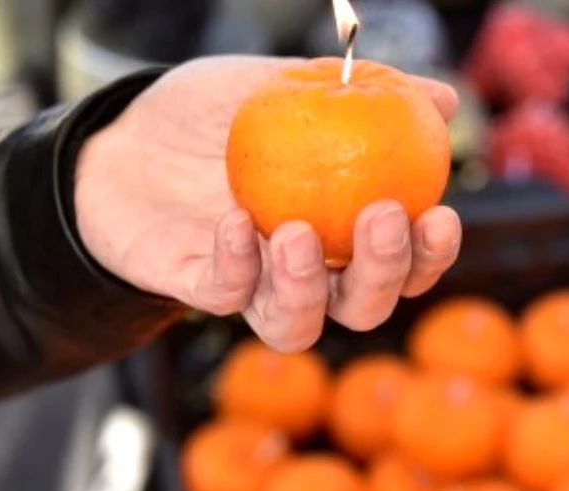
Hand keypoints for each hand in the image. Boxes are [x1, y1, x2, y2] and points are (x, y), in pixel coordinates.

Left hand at [74, 56, 461, 351]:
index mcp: (341, 234)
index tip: (441, 214)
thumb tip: (445, 100)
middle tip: (382, 217)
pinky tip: (235, 220)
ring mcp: (251, 286)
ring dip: (307, 288)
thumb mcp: (285, 85)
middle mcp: (306, 273)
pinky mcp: (196, 287)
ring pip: (297, 327)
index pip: (404, 264)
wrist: (124, 130)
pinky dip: (236, 265)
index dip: (430, 254)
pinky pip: (225, 296)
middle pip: (363, 308)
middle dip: (383, 274)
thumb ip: (356, 93)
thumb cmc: (214, 114)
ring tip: (296, 232)